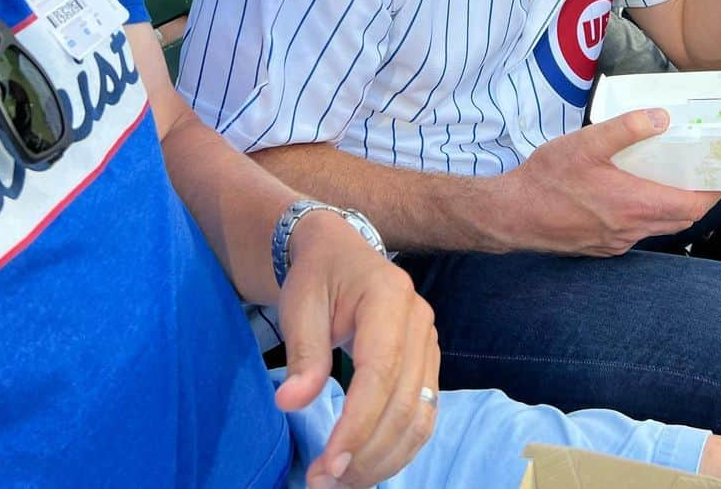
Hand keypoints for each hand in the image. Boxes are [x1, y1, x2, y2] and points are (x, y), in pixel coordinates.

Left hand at [275, 211, 439, 488]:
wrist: (341, 254)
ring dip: (384, 460)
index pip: (381, 372)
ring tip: (340, 484)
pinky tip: (365, 467)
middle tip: (323, 484)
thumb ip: (302, 352)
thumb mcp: (300, 303)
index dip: (358, 424)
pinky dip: (397, 450)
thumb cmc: (318, 276)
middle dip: (367, 452)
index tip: (329, 465)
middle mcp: (419, 320)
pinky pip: (423, 416)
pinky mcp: (428, 364)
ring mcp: (429, 343)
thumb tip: (291, 402)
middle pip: (405, 402)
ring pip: (420, 416)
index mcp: (389, 297)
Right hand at [503, 111, 720, 255]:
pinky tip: (626, 195)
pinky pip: (635, 233)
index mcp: (635, 205)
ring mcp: (616, 242)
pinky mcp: (601, 247)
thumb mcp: (586, 143)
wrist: (512, 215)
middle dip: (694, 198)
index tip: (719, 173)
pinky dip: (644, 215)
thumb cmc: (547, 180)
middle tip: (695, 171)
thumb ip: (626, 129)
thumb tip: (662, 118)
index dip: (712, 192)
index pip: (693, 206)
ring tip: (664, 178)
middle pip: (680, 220)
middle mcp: (631, 229)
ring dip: (668, 207)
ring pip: (658, 228)